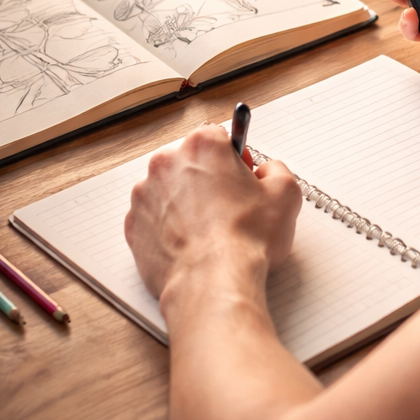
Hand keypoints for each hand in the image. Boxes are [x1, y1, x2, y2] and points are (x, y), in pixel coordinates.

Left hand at [125, 125, 301, 312]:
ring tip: (211, 230)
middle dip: (209, 178)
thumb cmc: (246, 240)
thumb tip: (266, 172)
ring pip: (171, 189)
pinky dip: (169, 226)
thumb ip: (277, 169)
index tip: (242, 176)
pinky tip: (192, 243)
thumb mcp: (286, 193)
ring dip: (188, 202)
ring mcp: (145, 195)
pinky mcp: (134, 226)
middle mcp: (167, 163)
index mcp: (202, 146)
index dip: (235, 157)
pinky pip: (154, 217)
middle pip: (191, 161)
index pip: (219, 136)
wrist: (212, 283)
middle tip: (230, 206)